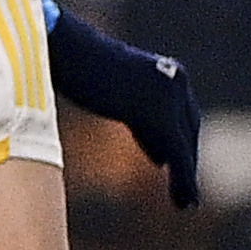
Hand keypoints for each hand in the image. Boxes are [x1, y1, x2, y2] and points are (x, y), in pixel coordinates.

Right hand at [46, 5, 200, 206]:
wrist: (62, 47)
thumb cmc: (70, 57)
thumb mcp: (103, 81)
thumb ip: (120, 98)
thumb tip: (122, 117)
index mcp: (162, 69)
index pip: (180, 111)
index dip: (176, 138)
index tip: (164, 161)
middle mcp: (174, 81)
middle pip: (188, 127)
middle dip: (185, 158)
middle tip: (183, 188)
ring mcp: (169, 97)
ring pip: (185, 145)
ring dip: (186, 176)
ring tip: (185, 202)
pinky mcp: (159, 115)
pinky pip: (178, 155)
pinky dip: (184, 181)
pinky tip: (185, 202)